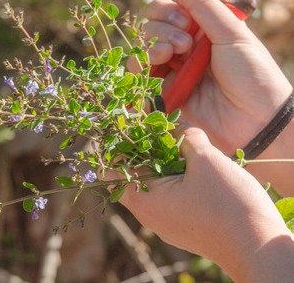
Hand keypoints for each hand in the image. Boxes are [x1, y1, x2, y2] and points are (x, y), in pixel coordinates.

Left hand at [116, 127, 293, 281]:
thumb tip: (179, 128)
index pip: (114, 169)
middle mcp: (147, 215)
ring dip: (159, 167)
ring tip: (177, 148)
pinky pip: (165, 200)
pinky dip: (171, 182)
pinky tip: (189, 170)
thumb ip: (186, 138)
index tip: (135, 124)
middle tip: (156, 134)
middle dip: (140, 154)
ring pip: (150, 188)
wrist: (257, 247)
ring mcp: (164, 224)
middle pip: (130, 178)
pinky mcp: (180, 228)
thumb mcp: (206, 159)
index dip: (121, 144)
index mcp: (142, 199)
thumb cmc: (228, 204)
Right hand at [131, 0, 291, 155]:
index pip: (171, 8)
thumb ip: (205, 8)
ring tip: (171, 55)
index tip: (184, 19)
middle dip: (162, 28)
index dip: (169, 8)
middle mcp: (185, 48)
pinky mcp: (165, 94)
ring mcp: (174, 71)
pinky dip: (140, 70)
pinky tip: (155, 68)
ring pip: (144, 49)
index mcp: (203, 30)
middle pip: (153, 26)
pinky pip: (141, 78)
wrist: (256, 121)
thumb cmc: (252, 75)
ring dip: (152, 45)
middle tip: (184, 43)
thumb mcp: (232, 35)